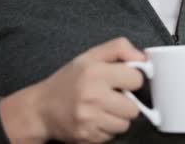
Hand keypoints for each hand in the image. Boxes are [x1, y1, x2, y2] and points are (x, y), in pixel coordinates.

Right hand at [0, 37, 146, 143]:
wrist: (40, 109)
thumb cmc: (68, 81)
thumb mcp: (91, 56)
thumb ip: (120, 48)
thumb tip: (144, 58)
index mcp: (95, 72)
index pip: (137, 80)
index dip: (131, 80)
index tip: (121, 80)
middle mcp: (93, 96)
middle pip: (133, 108)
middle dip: (126, 103)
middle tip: (112, 97)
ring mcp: (89, 119)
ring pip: (125, 124)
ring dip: (118, 118)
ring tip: (103, 109)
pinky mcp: (87, 137)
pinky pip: (112, 136)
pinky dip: (106, 129)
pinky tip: (95, 119)